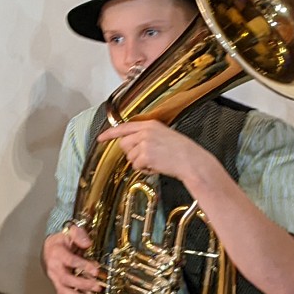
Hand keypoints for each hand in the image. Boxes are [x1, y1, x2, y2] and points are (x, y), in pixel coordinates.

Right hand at [42, 222, 101, 293]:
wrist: (49, 247)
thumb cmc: (62, 240)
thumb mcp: (70, 232)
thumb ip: (79, 235)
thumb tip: (87, 243)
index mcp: (57, 254)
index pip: (71, 261)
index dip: (83, 266)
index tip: (96, 270)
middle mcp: (54, 268)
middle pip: (67, 279)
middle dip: (82, 285)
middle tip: (97, 287)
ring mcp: (55, 279)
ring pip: (64, 291)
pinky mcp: (57, 285)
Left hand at [96, 120, 216, 185]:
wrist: (191, 161)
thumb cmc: (182, 151)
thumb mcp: (164, 135)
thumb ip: (147, 135)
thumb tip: (132, 144)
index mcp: (150, 124)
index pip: (124, 127)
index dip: (110, 133)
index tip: (101, 138)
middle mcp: (145, 131)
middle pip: (124, 144)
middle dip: (131, 153)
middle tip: (146, 157)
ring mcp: (144, 143)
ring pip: (130, 157)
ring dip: (140, 163)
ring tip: (156, 161)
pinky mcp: (145, 155)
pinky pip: (136, 166)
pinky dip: (145, 169)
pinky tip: (157, 166)